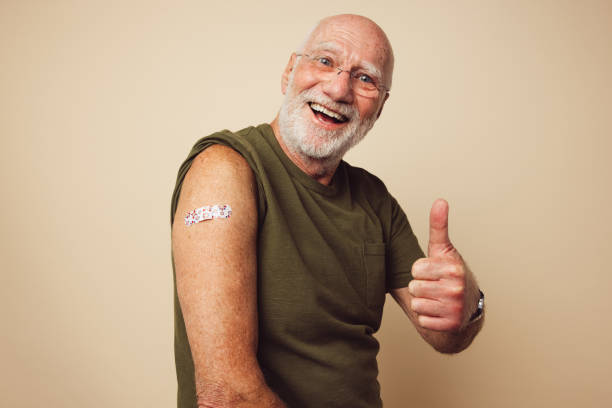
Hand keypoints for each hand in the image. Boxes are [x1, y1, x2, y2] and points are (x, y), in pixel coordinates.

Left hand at [408, 199, 478, 331]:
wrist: (467, 307)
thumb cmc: (450, 274)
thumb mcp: (444, 250)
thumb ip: (439, 226)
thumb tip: (440, 201)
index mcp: (452, 268)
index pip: (415, 269)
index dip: (420, 270)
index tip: (432, 271)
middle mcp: (455, 288)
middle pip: (414, 287)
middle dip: (420, 286)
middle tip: (434, 286)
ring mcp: (454, 309)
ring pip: (416, 304)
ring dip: (423, 302)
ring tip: (436, 299)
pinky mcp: (450, 326)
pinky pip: (421, 320)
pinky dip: (427, 318)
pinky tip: (438, 312)